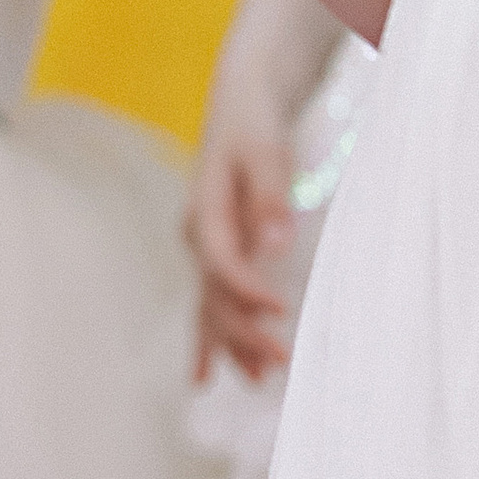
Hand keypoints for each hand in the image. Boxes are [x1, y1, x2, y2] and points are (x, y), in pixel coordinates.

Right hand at [186, 90, 296, 381]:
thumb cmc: (254, 123)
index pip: (222, 263)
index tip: (280, 314)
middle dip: (242, 333)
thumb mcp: (265, 150)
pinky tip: (209, 373)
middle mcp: (198, 235)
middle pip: (214, 295)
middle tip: (279, 363)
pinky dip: (212, 336)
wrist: (241, 98)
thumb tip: (274, 242)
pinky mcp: (218, 249)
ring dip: (229, 343)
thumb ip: (270, 197)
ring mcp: (204, 246)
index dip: (248, 291)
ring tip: (253, 380)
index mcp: (205, 212)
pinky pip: (211, 300)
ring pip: (210, 305)